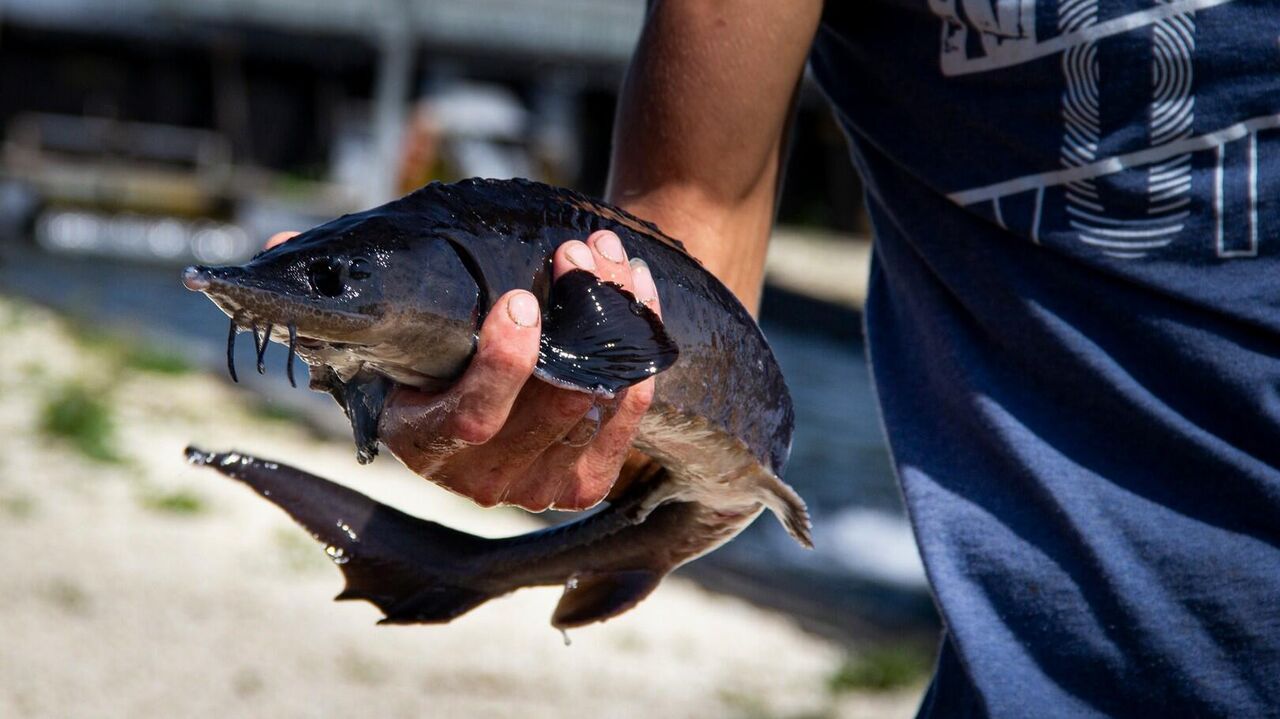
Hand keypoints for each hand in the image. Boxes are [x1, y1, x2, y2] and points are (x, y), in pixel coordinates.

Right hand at [265, 229, 660, 511]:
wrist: (520, 358)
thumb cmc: (448, 330)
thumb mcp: (398, 312)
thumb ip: (346, 289)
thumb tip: (269, 257)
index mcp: (416, 436)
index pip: (468, 416)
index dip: (502, 364)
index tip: (521, 299)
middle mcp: (475, 475)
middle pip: (542, 409)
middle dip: (572, 323)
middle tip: (579, 253)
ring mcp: (533, 486)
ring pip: (588, 405)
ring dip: (611, 324)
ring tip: (610, 259)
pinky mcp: (582, 485)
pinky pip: (622, 426)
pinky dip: (638, 362)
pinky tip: (638, 302)